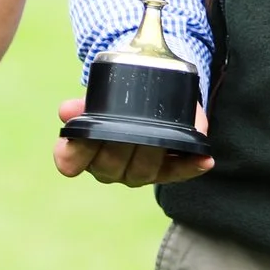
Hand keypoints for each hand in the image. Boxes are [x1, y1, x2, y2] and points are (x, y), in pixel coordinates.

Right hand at [52, 98, 214, 185]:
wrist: (145, 98)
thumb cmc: (116, 99)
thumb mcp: (100, 96)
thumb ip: (85, 101)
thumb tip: (65, 111)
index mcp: (83, 153)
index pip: (70, 161)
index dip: (71, 154)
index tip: (73, 138)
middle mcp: (107, 169)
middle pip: (109, 166)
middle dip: (118, 146)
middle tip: (126, 127)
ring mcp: (136, 173)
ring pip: (142, 172)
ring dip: (153, 154)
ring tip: (162, 138)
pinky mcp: (164, 172)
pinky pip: (177, 173)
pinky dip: (191, 167)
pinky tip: (204, 160)